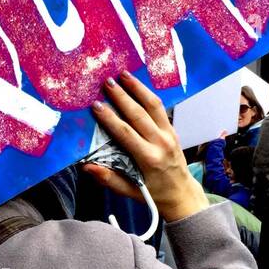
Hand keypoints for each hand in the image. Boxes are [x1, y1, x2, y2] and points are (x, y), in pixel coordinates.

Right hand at [83, 71, 208, 223]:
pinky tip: (138, 85)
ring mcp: (169, 134)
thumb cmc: (153, 194)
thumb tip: (86, 167)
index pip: (126, 133)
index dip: (110, 118)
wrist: (182, 194)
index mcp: (148, 159)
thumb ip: (108, 179)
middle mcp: (160, 143)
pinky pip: (160, 108)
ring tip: (124, 74)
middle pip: (139, 114)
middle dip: (122, 96)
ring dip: (138, 88)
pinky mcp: (172, 130)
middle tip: (107, 82)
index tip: (96, 105)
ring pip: (153, 105)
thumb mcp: (129, 192)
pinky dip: (148, 94)